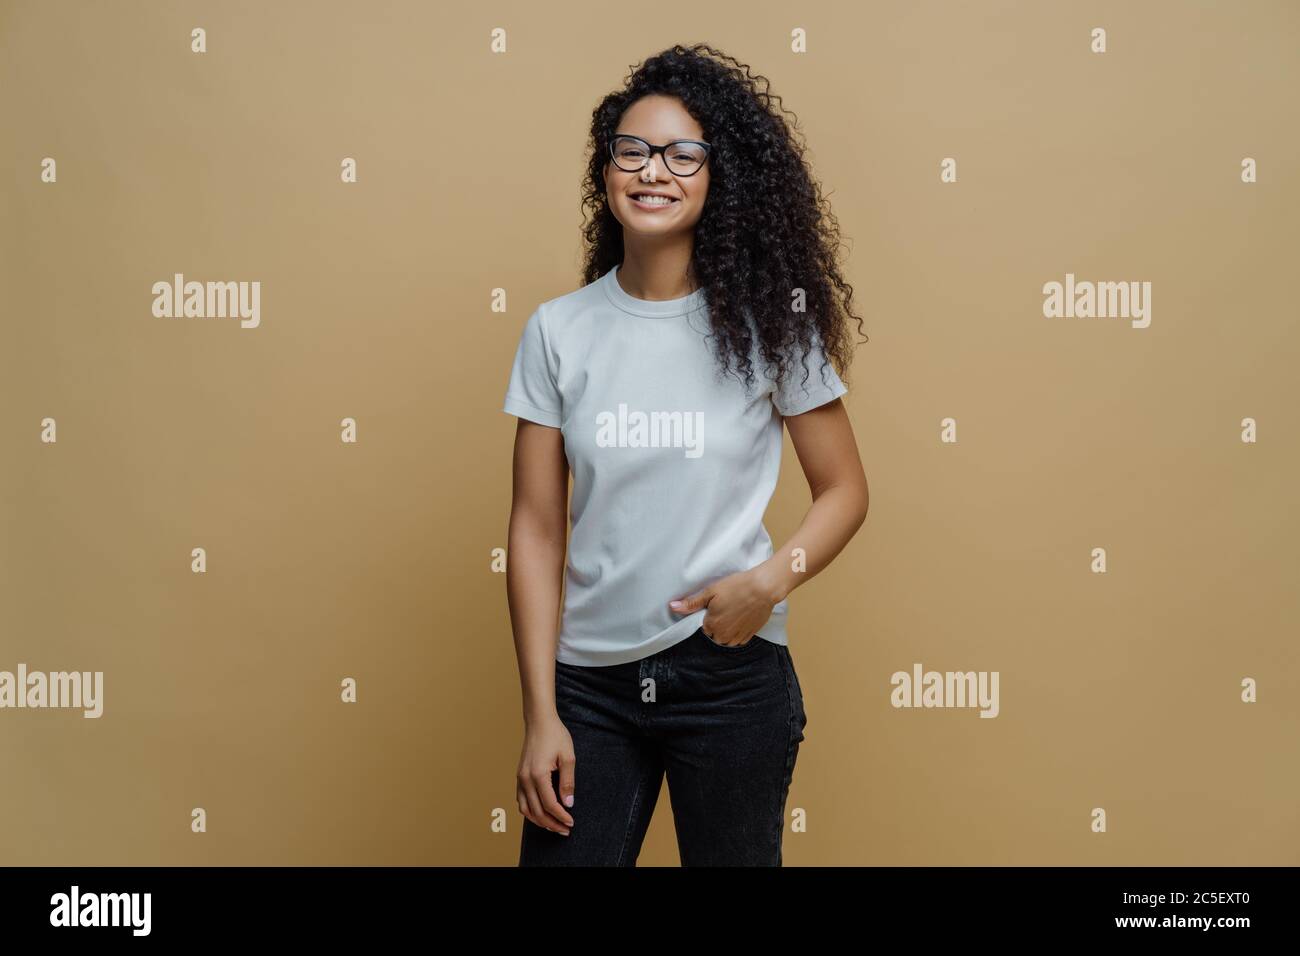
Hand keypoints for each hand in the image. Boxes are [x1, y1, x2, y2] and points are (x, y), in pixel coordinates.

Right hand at [516, 713, 575, 834]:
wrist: (539, 722)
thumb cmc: (555, 736)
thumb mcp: (568, 757)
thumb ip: (568, 782)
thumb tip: (568, 804)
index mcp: (538, 774)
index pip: (550, 804)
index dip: (561, 816)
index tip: (571, 823)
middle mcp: (525, 779)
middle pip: (537, 811)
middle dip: (552, 824)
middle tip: (565, 830)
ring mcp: (520, 778)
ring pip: (525, 809)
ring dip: (539, 821)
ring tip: (554, 826)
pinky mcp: (519, 776)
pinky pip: (521, 801)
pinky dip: (530, 812)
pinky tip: (541, 814)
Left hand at [668, 567, 782, 646]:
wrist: (763, 588)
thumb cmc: (737, 587)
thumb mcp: (711, 591)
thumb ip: (691, 603)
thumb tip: (672, 607)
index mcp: (712, 625)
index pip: (704, 628)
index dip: (709, 616)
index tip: (715, 607)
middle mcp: (724, 635)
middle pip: (715, 635)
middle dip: (717, 625)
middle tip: (725, 608)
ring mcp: (738, 636)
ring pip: (727, 639)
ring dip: (728, 630)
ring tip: (734, 613)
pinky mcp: (750, 634)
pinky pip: (739, 639)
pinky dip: (738, 632)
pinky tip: (742, 618)